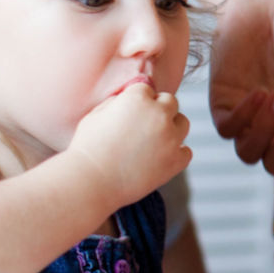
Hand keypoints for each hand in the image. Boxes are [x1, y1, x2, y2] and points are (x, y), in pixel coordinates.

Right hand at [68, 83, 191, 207]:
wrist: (90, 182)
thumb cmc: (87, 148)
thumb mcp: (95, 114)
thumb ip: (116, 101)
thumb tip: (128, 97)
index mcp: (138, 98)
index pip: (148, 90)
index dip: (138, 102)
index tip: (129, 115)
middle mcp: (159, 114)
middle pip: (171, 102)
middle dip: (159, 111)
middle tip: (143, 128)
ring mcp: (170, 138)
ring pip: (183, 124)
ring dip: (171, 129)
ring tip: (152, 142)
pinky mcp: (175, 161)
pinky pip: (186, 151)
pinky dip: (176, 154)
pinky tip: (160, 159)